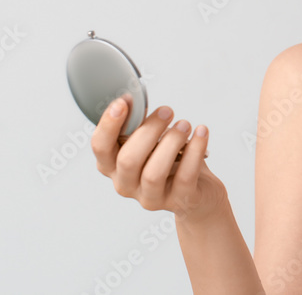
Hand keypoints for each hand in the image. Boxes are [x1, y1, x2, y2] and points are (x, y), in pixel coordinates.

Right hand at [91, 96, 227, 226]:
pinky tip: (201, 132)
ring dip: (171, 142)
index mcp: (113, 166)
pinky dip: (195, 150)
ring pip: (154, 173)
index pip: (100, 147)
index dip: (109, 124)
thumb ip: (140, 126)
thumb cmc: (170, 160)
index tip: (124, 101)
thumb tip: (137, 101)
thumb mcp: (151, 141)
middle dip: (148, 131)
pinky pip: (185, 176)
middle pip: (128, 160)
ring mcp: (152, 197)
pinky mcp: (180, 201)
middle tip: (167, 111)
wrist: (198, 193)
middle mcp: (127, 185)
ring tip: (184, 124)